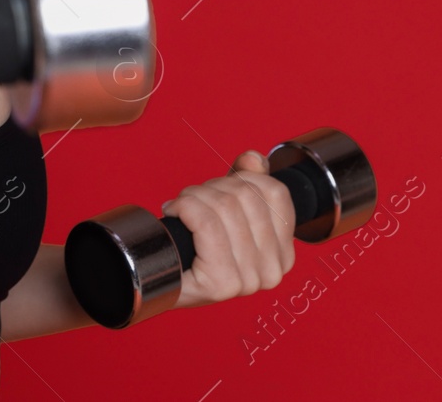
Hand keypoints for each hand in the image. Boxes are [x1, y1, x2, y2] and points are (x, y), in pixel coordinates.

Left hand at [160, 149, 296, 309]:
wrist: (159, 280)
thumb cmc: (194, 250)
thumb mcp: (227, 210)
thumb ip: (247, 181)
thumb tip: (253, 159)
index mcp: (282, 253)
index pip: (275, 192)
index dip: (242, 178)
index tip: (221, 188)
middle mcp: (272, 270)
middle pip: (246, 197)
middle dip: (211, 188)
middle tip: (193, 200)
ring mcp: (250, 280)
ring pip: (224, 207)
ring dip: (194, 197)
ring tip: (183, 208)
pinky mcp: (223, 283)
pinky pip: (207, 223)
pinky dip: (185, 208)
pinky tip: (175, 213)